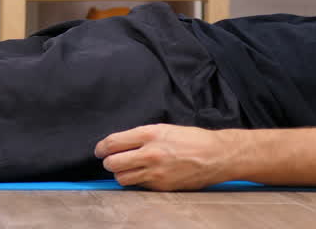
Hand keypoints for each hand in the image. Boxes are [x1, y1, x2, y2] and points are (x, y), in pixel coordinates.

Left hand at [94, 124, 235, 190]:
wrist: (216, 156)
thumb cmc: (191, 139)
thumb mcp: (163, 129)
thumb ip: (140, 136)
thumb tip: (119, 144)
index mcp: (149, 134)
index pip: (113, 142)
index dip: (101, 148)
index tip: (99, 150)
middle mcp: (150, 153)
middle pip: (112, 163)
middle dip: (108, 162)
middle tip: (110, 160)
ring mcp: (156, 172)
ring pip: (122, 178)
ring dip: (121, 174)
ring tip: (126, 169)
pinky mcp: (162, 186)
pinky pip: (139, 185)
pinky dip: (137, 181)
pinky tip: (144, 174)